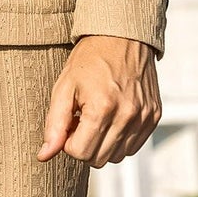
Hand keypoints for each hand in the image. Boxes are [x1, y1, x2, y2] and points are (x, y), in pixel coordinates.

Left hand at [38, 35, 160, 167]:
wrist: (121, 37)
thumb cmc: (89, 60)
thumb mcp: (64, 87)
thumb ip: (54, 124)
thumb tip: (44, 155)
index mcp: (102, 107)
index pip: (80, 153)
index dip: (68, 142)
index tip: (69, 123)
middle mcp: (127, 115)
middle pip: (98, 159)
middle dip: (85, 145)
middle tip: (82, 120)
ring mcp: (144, 117)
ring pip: (117, 157)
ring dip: (103, 144)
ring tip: (97, 117)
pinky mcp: (154, 116)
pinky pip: (133, 147)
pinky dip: (120, 139)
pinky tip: (113, 117)